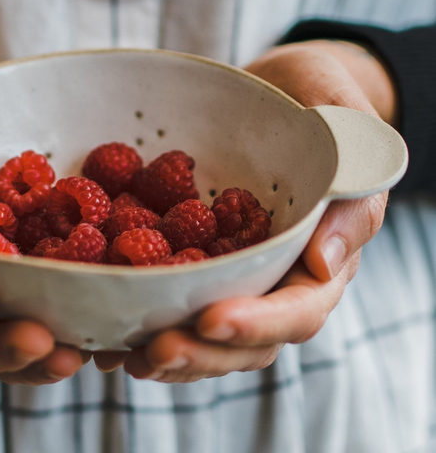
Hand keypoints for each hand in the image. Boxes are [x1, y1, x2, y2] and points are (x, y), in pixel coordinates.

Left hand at [95, 40, 397, 381]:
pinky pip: (169, 309)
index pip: (298, 309)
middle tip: (153, 352)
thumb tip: (323, 267)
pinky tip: (102, 341)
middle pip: (245, 344)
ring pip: (205, 341)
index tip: (210, 319)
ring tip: (121, 355)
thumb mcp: (345, 127)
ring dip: (166, 355)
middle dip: (200, 353)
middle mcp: (276, 282)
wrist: (277, 96)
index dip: (256, 323)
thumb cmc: (318, 104)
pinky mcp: (194, 270)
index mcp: (320, 258)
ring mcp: (232, 281)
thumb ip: (350, 185)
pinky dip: (137, 329)